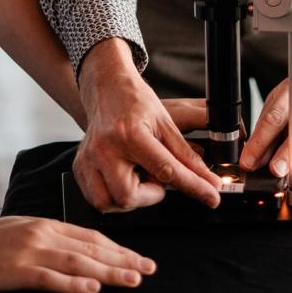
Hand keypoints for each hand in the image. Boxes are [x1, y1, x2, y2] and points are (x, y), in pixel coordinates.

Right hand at [0, 216, 156, 292]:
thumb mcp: (22, 232)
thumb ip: (49, 238)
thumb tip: (78, 251)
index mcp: (47, 225)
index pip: (91, 236)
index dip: (118, 248)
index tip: (140, 258)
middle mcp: (43, 234)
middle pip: (91, 248)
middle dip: (124, 258)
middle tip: (150, 269)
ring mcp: (30, 251)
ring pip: (78, 262)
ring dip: (109, 271)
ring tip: (133, 279)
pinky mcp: (16, 271)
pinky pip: (50, 278)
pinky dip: (74, 284)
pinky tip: (92, 289)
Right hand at [74, 42, 220, 211]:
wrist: (107, 89)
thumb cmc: (134, 102)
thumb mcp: (165, 124)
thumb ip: (187, 157)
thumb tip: (210, 181)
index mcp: (130, 134)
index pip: (166, 170)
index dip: (193, 186)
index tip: (211, 197)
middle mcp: (105, 148)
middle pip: (129, 196)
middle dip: (150, 194)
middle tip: (156, 177)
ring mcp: (88, 159)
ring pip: (110, 203)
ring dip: (131, 197)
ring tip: (139, 175)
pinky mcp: (80, 167)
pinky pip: (97, 199)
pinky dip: (114, 196)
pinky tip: (123, 178)